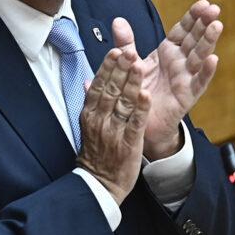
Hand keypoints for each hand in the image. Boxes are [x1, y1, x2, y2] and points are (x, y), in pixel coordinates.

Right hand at [76, 47, 151, 203]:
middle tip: (128, 51)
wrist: (99, 183)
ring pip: (122, 103)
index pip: (99, 85)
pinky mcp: (127, 144)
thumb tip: (90, 81)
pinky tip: (145, 95)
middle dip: (120, 69)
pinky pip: (134, 123)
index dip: (107, 67)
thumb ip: (92, 101)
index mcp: (90, 113)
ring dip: (131, 83)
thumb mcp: (89, 125)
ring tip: (138, 65)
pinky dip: (139, 108)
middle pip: (110, 89)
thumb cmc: (96, 153)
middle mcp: (100, 120)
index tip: (115, 51)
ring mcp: (113, 131)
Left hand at [112, 0, 220, 159]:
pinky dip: (206, 72)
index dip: (193, 17)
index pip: (182, 31)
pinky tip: (213, 59)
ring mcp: (186, 79)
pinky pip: (198, 83)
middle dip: (204, 24)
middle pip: (194, 40)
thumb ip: (126, 43)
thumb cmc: (139, 91)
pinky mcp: (187, 96)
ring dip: (209, 41)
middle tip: (214, 8)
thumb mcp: (132, 64)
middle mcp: (180, 63)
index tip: (203, 3)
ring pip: (199, 57)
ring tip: (216, 25)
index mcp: (168, 52)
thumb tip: (117, 20)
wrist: (139, 123)